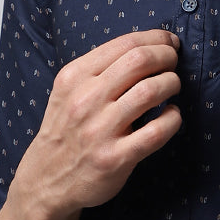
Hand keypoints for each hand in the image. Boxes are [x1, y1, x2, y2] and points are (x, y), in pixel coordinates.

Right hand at [13, 28, 181, 218]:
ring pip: (151, 90)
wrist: (45, 181)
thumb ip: (99, 69)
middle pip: (140, 60)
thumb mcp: (68, 91)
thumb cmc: (66, 131)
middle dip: (167, 57)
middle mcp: (85, 100)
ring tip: (173, 87)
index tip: (169, 42)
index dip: (156, 38)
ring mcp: (100, 130)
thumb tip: (147, 47)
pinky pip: (156, 131)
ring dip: (172, 83)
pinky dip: (173, 119)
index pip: (125, 44)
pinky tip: (171, 115)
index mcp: (75, 77)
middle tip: (174, 63)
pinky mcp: (115, 158)